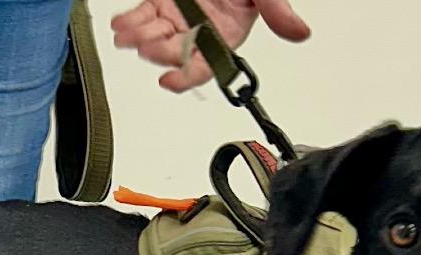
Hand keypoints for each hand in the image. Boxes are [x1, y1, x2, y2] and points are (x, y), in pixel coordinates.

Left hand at [111, 0, 309, 92]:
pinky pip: (143, 16)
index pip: (206, 66)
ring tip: (126, 35)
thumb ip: (277, 11)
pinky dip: (130, 21)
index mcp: (226, 35)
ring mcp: (180, 16)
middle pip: (176, 51)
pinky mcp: (162, 1)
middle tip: (147, 46)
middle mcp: (201, 30)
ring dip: (139, 38)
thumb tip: (300, 32)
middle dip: (159, 51)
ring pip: (156, 35)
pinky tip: (120, 24)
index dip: (187, 76)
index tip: (169, 80)